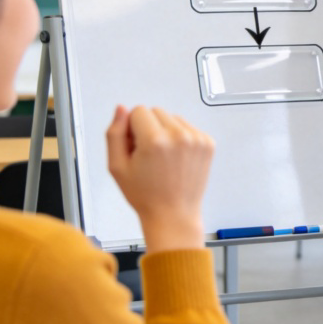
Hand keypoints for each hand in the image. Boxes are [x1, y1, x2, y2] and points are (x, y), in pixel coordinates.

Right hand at [106, 105, 213, 252]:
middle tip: (148, 154)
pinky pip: (187, 127)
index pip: (138, 110)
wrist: (173, 214)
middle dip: (148, 128)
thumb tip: (121, 109)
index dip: (132, 129)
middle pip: (156, 111)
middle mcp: (178, 136)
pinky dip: (180, 137)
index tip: (135, 148)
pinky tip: (176, 158)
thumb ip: (114, 133)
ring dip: (165, 131)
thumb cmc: (145, 196)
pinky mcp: (208, 142)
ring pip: (172, 117)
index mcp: (155, 140)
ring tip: (163, 158)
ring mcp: (196, 138)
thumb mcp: (117, 167)